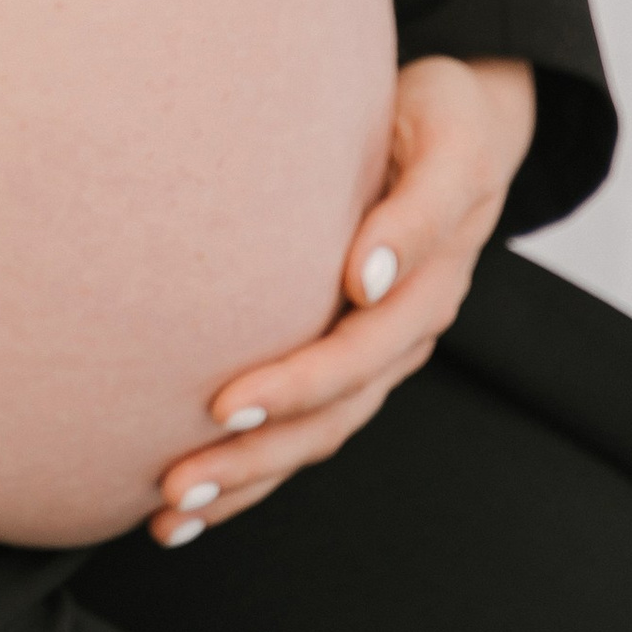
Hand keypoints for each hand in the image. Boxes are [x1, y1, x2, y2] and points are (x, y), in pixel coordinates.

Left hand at [149, 54, 536, 545]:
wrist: (462, 121)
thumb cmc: (441, 116)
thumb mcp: (447, 142)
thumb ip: (414, 211)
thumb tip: (362, 280)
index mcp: (429, 284)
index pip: (358, 350)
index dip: (296, 382)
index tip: (225, 404)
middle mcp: (405, 330)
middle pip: (331, 414)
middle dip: (253, 456)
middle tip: (177, 482)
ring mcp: (380, 350)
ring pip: (315, 435)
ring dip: (245, 481)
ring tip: (170, 515)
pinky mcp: (352, 354)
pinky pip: (306, 426)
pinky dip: (253, 471)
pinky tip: (192, 505)